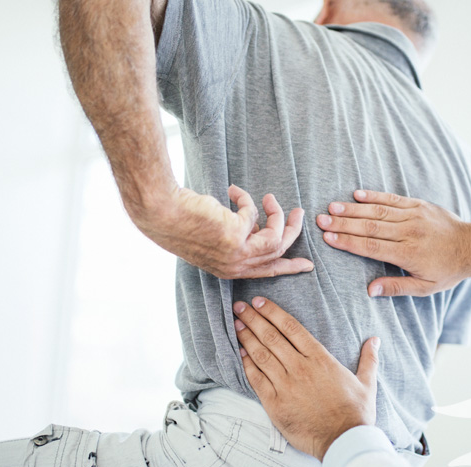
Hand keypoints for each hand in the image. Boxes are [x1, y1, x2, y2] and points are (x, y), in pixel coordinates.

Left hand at [134, 184, 313, 278]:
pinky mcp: (237, 235)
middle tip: (299, 213)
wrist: (163, 213)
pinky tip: (232, 190)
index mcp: (230, 270)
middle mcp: (235, 266)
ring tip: (270, 197)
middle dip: (293, 231)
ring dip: (277, 214)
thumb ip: (239, 238)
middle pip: (278, 252)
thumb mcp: (216, 238)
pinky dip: (245, 198)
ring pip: (275, 236)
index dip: (289, 267)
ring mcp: (237, 253)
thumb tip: (257, 226)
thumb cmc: (183, 222)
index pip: (267, 272)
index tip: (307, 265)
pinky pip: (254, 213)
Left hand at [232, 297, 379, 460]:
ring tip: (236, 324)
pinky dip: (246, 364)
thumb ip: (368, 359)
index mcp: (320, 359)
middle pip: (272, 337)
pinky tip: (239, 352)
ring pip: (261, 355)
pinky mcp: (275, 404)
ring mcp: (286, 385)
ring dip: (247, 337)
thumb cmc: (356, 413)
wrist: (343, 441)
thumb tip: (375, 339)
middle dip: (253, 319)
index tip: (259, 302)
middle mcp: (300, 368)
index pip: (291, 328)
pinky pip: (256, 379)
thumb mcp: (367, 383)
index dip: (273, 312)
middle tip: (240, 307)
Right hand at [316, 190, 470, 296]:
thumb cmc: (448, 270)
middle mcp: (408, 232)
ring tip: (332, 207)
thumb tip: (369, 290)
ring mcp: (413, 216)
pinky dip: (374, 196)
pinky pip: (392, 198)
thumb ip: (396, 288)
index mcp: (408, 253)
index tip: (328, 238)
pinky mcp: (418, 205)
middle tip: (321, 220)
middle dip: (343, 223)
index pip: (371, 246)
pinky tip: (357, 194)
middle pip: (369, 226)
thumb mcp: (424, 287)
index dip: (348, 242)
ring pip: (378, 210)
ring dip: (353, 208)